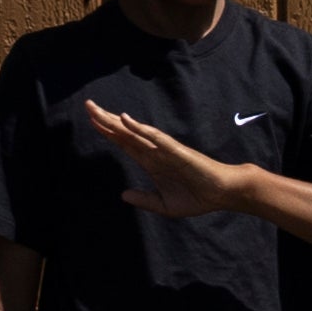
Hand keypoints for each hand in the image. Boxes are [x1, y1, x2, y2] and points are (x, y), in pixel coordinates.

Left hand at [83, 100, 250, 220]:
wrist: (223, 194)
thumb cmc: (198, 197)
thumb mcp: (165, 205)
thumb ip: (144, 199)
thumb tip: (123, 195)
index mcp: (152, 162)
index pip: (125, 143)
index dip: (108, 132)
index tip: (92, 121)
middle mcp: (155, 152)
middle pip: (125, 133)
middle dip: (106, 120)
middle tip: (88, 105)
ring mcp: (164, 150)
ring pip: (135, 132)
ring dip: (116, 121)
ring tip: (98, 110)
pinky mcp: (176, 151)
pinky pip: (155, 137)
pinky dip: (140, 128)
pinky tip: (126, 120)